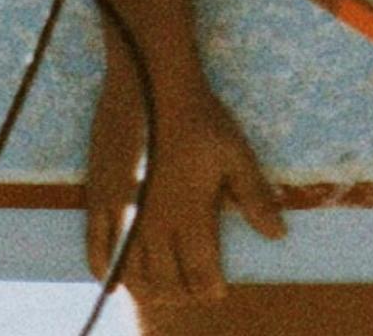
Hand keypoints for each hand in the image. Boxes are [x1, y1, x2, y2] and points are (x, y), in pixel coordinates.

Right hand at [84, 64, 286, 303]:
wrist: (152, 79)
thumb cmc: (199, 116)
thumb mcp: (235, 153)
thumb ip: (255, 197)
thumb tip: (278, 234)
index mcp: (190, 215)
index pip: (200, 275)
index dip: (209, 289)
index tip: (216, 290)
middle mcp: (154, 223)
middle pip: (165, 282)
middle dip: (181, 293)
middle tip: (190, 290)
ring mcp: (122, 212)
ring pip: (131, 273)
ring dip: (146, 289)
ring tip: (158, 288)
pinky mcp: (98, 196)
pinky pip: (94, 247)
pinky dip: (104, 270)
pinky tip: (112, 278)